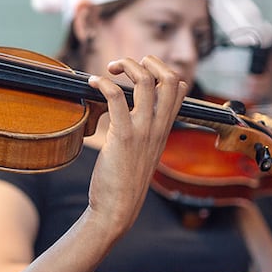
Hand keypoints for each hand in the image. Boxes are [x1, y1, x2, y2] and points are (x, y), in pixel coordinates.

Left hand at [85, 56, 185, 237]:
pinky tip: (92, 83)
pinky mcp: (123, 137)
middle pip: (170, 78)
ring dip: (127, 65)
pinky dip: (104, 83)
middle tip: (125, 67)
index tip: (139, 74)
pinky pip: (117, 97)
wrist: (118, 210)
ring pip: (146, 82)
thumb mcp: (141, 153)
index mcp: (164, 129)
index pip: (179, 88)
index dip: (161, 71)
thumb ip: (142, 132)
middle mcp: (158, 127)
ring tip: (110, 69)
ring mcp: (143, 131)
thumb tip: (128, 112)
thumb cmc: (124, 182)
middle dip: (149, 61)